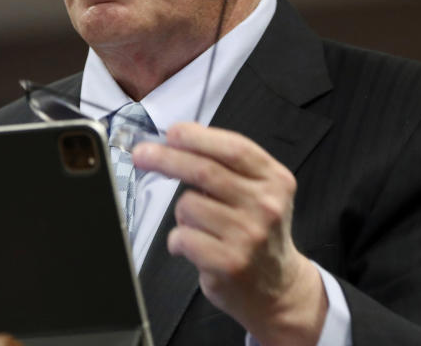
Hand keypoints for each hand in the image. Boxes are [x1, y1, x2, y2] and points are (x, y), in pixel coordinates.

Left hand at [132, 122, 326, 345]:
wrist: (278, 287)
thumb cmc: (258, 231)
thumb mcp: (259, 190)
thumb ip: (228, 164)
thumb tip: (180, 137)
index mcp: (275, 180)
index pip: (234, 148)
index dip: (197, 137)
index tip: (172, 133)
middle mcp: (266, 206)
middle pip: (205, 171)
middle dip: (166, 158)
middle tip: (142, 153)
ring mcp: (248, 235)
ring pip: (188, 205)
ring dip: (181, 212)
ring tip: (199, 225)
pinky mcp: (230, 263)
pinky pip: (183, 237)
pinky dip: (178, 239)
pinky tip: (194, 246)